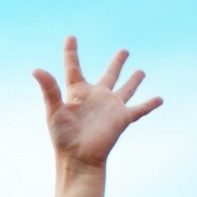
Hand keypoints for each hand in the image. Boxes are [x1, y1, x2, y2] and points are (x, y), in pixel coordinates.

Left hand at [32, 38, 161, 171]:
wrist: (79, 159)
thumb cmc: (63, 138)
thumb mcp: (54, 111)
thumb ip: (49, 89)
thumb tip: (36, 70)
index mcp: (78, 92)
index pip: (74, 67)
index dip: (71, 52)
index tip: (71, 37)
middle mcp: (97, 97)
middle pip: (109, 75)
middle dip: (117, 63)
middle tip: (124, 51)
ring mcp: (111, 107)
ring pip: (126, 89)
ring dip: (134, 80)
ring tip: (141, 72)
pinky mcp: (122, 118)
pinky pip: (139, 109)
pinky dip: (150, 104)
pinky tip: (160, 98)